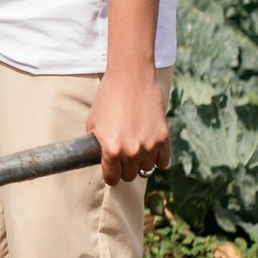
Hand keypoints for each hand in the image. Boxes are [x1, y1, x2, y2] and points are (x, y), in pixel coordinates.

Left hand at [87, 64, 169, 184]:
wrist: (131, 78)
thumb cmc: (108, 98)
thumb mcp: (93, 124)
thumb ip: (98, 146)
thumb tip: (102, 161)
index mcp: (111, 150)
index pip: (112, 179)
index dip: (111, 176)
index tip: (112, 172)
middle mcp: (131, 152)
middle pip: (130, 176)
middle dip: (125, 169)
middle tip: (124, 158)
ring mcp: (149, 146)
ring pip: (146, 170)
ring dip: (141, 163)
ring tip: (137, 150)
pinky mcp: (164, 138)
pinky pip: (163, 161)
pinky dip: (158, 158)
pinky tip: (151, 150)